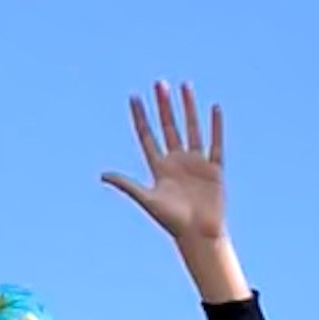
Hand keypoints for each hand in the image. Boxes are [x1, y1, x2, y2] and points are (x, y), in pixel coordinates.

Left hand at [102, 82, 228, 249]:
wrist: (199, 235)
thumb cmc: (172, 222)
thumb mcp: (147, 200)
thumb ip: (127, 185)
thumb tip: (103, 175)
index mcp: (159, 168)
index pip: (147, 136)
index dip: (140, 117)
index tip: (134, 98)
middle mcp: (177, 161)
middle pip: (169, 126)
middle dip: (164, 105)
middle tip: (159, 83)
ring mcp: (196, 163)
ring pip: (191, 128)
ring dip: (188, 108)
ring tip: (185, 86)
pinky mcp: (214, 169)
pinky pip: (215, 143)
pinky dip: (216, 126)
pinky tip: (214, 108)